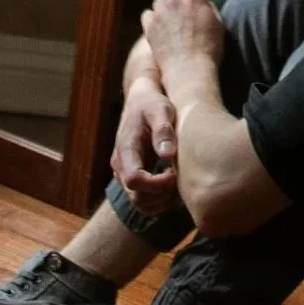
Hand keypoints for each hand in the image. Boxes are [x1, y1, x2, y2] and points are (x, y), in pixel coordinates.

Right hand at [113, 80, 180, 207]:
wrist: (141, 100)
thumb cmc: (151, 104)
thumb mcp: (160, 110)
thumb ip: (163, 130)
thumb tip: (167, 154)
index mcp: (126, 150)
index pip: (134, 180)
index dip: (157, 184)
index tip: (175, 173)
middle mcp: (121, 165)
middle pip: (137, 198)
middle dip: (162, 195)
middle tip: (181, 181)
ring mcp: (125, 173)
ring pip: (140, 203)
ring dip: (162, 201)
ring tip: (180, 184)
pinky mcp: (134, 176)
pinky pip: (144, 199)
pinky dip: (160, 200)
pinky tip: (176, 185)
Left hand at [139, 0, 224, 92]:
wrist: (189, 69)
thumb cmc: (210, 48)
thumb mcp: (219, 23)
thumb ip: (208, 6)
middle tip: (182, 13)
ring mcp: (159, 11)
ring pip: (158, 1)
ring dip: (164, 8)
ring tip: (170, 23)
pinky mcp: (149, 25)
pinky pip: (147, 14)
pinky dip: (152, 19)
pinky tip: (159, 29)